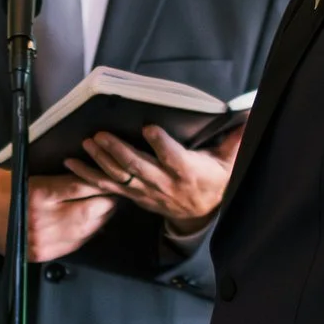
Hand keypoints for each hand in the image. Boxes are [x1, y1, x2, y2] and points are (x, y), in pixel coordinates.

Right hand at [0, 166, 117, 263]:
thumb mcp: (17, 172)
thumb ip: (46, 173)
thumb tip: (77, 167)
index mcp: (37, 194)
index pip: (80, 187)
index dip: (98, 181)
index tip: (109, 175)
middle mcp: (44, 219)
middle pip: (90, 211)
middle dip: (107, 201)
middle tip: (116, 191)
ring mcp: (46, 240)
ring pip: (87, 229)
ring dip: (102, 218)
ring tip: (109, 206)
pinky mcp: (45, 253)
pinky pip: (76, 243)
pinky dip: (90, 232)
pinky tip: (95, 223)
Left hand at [64, 124, 236, 227]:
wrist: (204, 212)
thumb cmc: (216, 178)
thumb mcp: (230, 160)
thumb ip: (237, 137)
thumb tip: (251, 111)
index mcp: (189, 172)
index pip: (174, 158)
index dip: (162, 144)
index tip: (150, 127)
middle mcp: (165, 184)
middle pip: (138, 168)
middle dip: (118, 151)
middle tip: (100, 134)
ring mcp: (147, 192)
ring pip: (120, 178)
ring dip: (100, 162)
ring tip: (85, 144)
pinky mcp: (134, 196)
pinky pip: (107, 187)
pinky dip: (88, 175)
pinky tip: (72, 163)